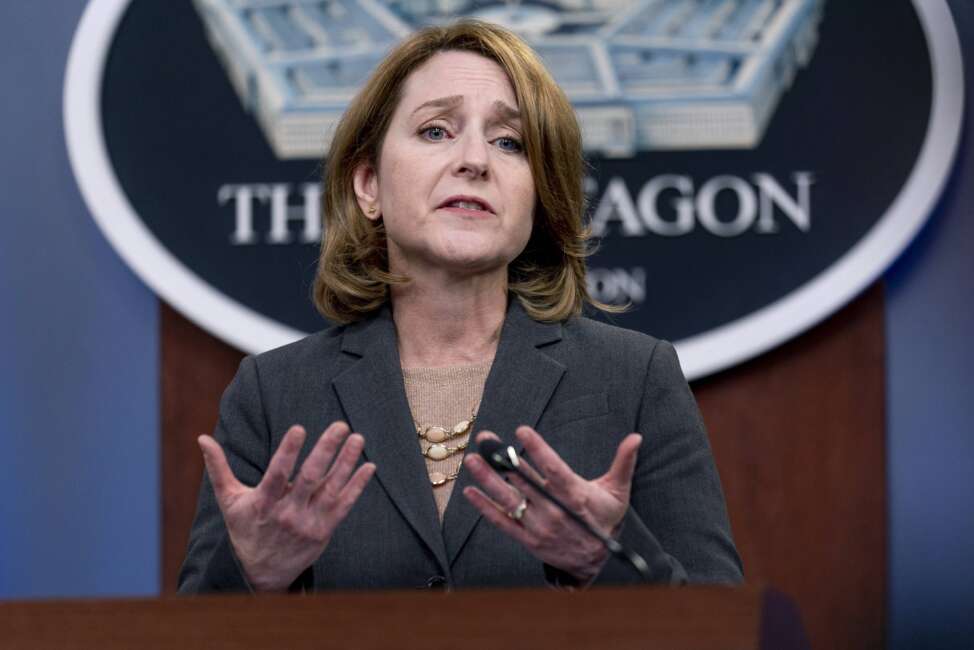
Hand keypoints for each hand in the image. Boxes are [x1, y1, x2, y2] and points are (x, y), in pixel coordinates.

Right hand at [198, 421, 374, 591]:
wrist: (262, 573)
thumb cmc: (246, 529)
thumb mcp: (229, 500)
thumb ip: (218, 468)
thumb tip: (202, 439)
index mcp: (263, 503)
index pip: (277, 473)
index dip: (288, 451)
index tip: (299, 428)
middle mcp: (287, 513)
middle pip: (310, 478)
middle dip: (326, 450)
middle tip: (340, 425)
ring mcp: (308, 523)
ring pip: (331, 489)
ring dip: (347, 463)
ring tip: (358, 438)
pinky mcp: (324, 530)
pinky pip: (344, 505)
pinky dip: (357, 486)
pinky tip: (369, 466)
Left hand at [462, 426, 640, 582]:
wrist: (597, 563)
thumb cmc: (605, 520)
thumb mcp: (618, 492)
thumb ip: (624, 462)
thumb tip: (636, 437)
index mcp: (575, 495)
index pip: (553, 468)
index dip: (538, 449)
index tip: (521, 431)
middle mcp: (555, 511)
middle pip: (524, 481)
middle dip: (503, 459)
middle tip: (487, 440)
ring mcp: (539, 526)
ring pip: (509, 500)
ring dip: (488, 480)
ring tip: (473, 460)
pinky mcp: (528, 540)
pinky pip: (502, 522)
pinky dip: (485, 507)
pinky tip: (470, 492)